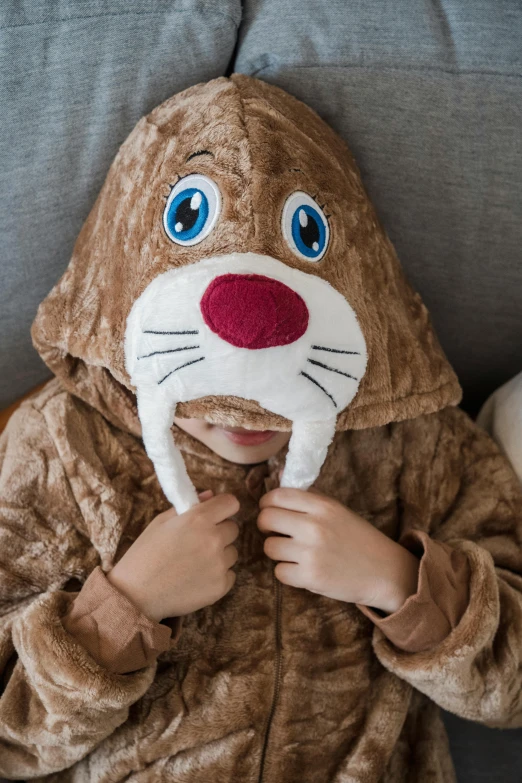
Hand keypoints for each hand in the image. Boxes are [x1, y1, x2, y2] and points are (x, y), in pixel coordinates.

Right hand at [107, 490, 239, 621]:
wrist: (136, 595)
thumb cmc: (145, 555)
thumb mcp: (161, 522)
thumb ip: (189, 506)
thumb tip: (211, 495)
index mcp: (199, 519)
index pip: (231, 503)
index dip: (223, 508)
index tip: (216, 515)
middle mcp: (213, 540)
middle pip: (233, 528)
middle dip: (219, 532)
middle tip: (197, 543)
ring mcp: (219, 564)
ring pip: (232, 553)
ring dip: (219, 555)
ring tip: (193, 563)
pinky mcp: (221, 586)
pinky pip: (229, 574)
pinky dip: (217, 576)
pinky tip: (196, 579)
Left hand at [257, 488, 418, 613]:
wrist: (383, 572)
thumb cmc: (358, 538)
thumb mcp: (337, 510)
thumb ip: (309, 498)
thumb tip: (278, 479)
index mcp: (322, 506)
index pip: (277, 496)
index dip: (267, 503)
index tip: (270, 511)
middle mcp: (314, 526)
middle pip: (266, 519)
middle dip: (266, 526)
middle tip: (276, 533)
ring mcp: (311, 552)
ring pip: (269, 547)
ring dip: (277, 551)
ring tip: (293, 553)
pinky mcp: (310, 576)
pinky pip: (279, 572)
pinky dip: (287, 572)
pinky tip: (301, 569)